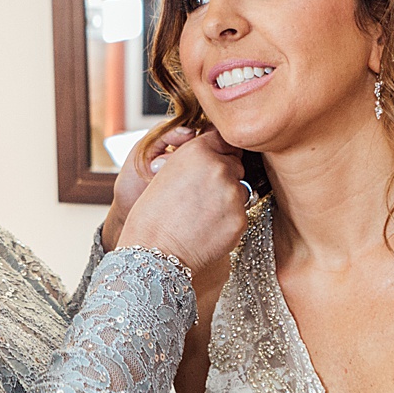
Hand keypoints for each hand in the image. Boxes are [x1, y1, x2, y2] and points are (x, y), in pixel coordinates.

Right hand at [117, 130, 248, 274]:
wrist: (154, 251)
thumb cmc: (152, 215)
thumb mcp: (165, 173)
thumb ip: (193, 160)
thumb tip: (214, 156)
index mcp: (197, 151)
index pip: (222, 141)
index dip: (217, 154)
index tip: (210, 166)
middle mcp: (219, 167)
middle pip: (235, 165)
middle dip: (224, 177)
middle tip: (201, 197)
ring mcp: (233, 193)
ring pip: (241, 191)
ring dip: (228, 200)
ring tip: (202, 216)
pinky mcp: (240, 218)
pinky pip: (240, 215)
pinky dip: (228, 221)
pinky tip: (207, 229)